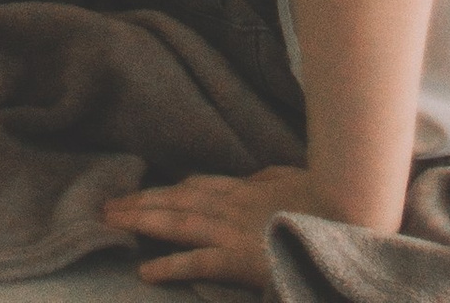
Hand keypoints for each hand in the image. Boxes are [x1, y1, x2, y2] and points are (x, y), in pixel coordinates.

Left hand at [100, 166, 320, 288]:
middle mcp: (231, 204)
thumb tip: (255, 178)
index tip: (141, 190)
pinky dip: (168, 265)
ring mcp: (232, 229)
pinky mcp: (237, 257)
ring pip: (176, 221)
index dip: (166, 189)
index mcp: (245, 188)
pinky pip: (195, 260)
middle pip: (175, 199)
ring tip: (110, 223)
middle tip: (105, 204)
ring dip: (140, 221)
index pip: (197, 186)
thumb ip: (270, 179)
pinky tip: (144, 271)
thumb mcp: (294, 182)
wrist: (344, 215)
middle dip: (139, 201)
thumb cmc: (326, 201)